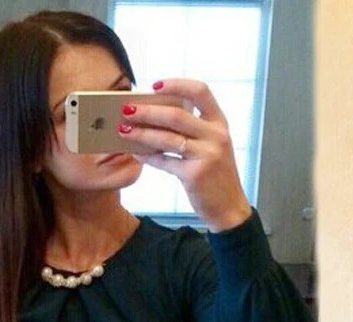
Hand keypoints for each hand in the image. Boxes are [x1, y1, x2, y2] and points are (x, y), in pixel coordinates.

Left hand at [116, 79, 251, 232]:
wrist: (229, 208)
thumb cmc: (216, 175)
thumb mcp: (213, 146)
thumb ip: (194, 129)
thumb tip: (156, 114)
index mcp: (220, 124)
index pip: (200, 91)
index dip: (176, 84)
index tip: (154, 86)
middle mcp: (216, 136)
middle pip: (176, 114)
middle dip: (147, 110)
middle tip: (126, 109)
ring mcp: (207, 155)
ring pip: (166, 138)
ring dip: (141, 133)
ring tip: (123, 130)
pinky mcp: (195, 174)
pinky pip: (164, 161)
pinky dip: (147, 157)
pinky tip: (135, 153)